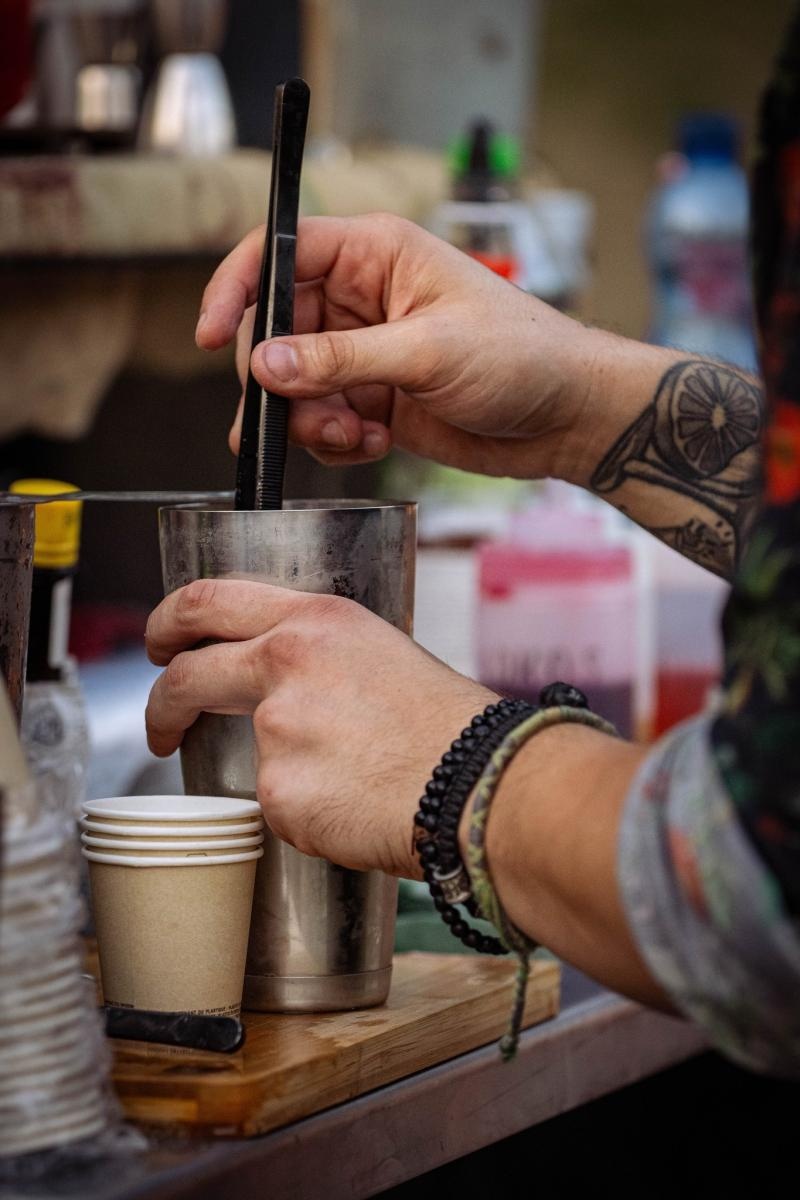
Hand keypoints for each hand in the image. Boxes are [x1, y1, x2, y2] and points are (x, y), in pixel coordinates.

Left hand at [145, 579, 495, 876]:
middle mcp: (285, 664)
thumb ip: (320, 660)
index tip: (158, 646)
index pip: (208, 600)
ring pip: (250, 756)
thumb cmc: (452, 724)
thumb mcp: (382, 653)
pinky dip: (307, 814)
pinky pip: (277, 807)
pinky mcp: (279, 793)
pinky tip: (357, 808)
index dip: (168, 622)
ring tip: (353, 783)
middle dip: (162, 705)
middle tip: (164, 727)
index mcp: (315, 621)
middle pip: (186, 676)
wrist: (482, 782)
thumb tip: (282, 690)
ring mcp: (276, 731)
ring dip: (284, 774)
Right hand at [196, 212, 601, 480]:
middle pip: (274, 330)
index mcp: (374, 255)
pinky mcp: (374, 398)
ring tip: (356, 434)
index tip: (207, 337)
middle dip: (280, 380)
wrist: (566, 418)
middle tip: (306, 413)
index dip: (236, 290)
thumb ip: (340, 361)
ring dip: (309, 420)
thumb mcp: (428, 353)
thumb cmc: (523, 357)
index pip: (278, 253)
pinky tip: (375, 442)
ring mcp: (365, 352)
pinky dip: (334, 441)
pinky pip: (322, 420)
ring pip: (293, 384)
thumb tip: (265, 366)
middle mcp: (361, 299)